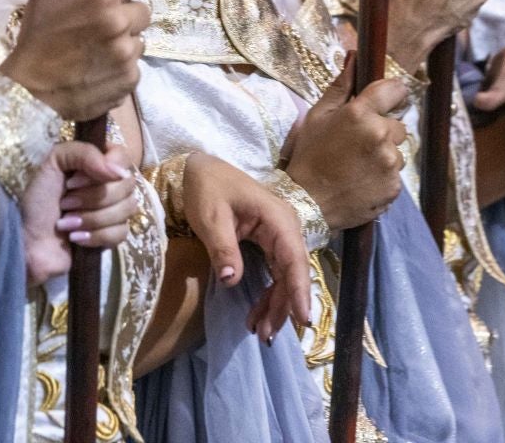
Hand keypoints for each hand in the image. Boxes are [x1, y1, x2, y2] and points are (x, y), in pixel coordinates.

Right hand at [0, 0, 152, 121]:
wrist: (28, 91)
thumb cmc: (35, 36)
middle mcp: (119, 24)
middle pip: (144, 8)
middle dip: (125, 14)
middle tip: (95, 25)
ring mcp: (126, 55)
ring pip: (140, 39)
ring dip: (123, 42)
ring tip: (93, 49)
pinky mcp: (130, 82)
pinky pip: (136, 66)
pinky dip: (121, 68)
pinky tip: (97, 69)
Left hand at [19, 141, 135, 285]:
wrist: (28, 241)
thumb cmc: (37, 200)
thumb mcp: (53, 162)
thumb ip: (84, 153)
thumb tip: (118, 172)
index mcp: (96, 162)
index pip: (122, 156)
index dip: (103, 169)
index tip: (73, 180)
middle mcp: (109, 184)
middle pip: (126, 185)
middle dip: (91, 198)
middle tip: (65, 203)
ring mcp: (113, 211)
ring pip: (126, 209)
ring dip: (91, 218)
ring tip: (66, 222)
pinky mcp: (112, 236)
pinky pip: (122, 233)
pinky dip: (96, 236)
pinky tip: (76, 238)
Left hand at [181, 152, 313, 342]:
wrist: (201, 170)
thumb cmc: (208, 187)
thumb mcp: (210, 216)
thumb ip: (223, 247)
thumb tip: (232, 280)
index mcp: (277, 218)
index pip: (294, 258)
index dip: (299, 289)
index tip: (303, 318)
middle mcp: (285, 229)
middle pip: (291, 273)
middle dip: (283, 306)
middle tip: (266, 336)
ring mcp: (278, 237)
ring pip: (284, 278)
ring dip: (275, 306)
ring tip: (261, 333)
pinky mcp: (269, 244)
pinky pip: (274, 274)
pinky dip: (268, 296)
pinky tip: (257, 315)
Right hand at [284, 55, 408, 230]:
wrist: (306, 202)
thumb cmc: (309, 155)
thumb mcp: (317, 116)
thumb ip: (341, 86)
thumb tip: (355, 56)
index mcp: (361, 113)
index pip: (395, 90)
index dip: (391, 95)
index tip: (385, 102)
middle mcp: (380, 135)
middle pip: (398, 125)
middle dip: (383, 131)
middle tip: (357, 144)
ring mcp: (390, 163)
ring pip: (397, 152)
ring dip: (384, 155)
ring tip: (358, 166)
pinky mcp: (394, 188)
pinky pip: (395, 175)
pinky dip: (383, 177)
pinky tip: (362, 181)